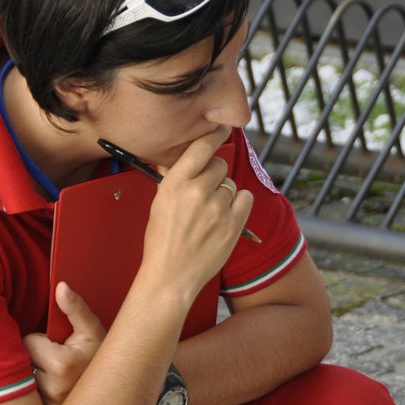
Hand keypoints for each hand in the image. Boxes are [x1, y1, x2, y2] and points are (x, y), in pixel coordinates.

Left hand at [22, 283, 105, 404]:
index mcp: (61, 365)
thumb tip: (61, 287)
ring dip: (35, 375)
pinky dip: (36, 394)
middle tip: (55, 360)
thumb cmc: (103, 358)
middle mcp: (53, 389)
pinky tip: (54, 390)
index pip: (28, 343)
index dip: (40, 341)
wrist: (117, 392)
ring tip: (56, 375)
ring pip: (25, 380)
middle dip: (35, 358)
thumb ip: (75, 307)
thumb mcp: (93, 329)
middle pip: (23, 362)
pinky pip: (30, 400)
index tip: (56, 345)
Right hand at [139, 126, 254, 301]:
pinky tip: (226, 216)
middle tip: (204, 192)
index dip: (215, 134)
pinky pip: (246, 198)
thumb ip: (173, 176)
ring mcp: (217, 209)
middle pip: (219, 165)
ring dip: (224, 193)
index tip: (222, 128)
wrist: (170, 276)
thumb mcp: (159, 203)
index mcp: (175, 184)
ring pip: (231, 183)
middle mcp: (197, 192)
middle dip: (214, 175)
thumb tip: (179, 154)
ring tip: (210, 213)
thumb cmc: (161, 240)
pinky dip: (239, 204)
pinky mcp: (234, 225)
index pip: (201, 146)